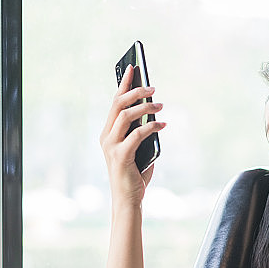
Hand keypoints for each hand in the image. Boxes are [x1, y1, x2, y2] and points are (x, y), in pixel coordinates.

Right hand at [100, 64, 165, 209]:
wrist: (128, 199)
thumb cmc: (134, 175)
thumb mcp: (139, 149)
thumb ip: (141, 133)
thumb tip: (154, 115)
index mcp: (108, 133)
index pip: (115, 103)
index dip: (124, 83)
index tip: (135, 68)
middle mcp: (106, 137)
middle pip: (118, 105)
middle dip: (135, 91)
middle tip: (152, 87)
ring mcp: (111, 146)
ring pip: (125, 116)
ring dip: (145, 107)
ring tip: (160, 105)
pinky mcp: (120, 155)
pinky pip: (137, 134)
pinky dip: (151, 127)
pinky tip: (162, 125)